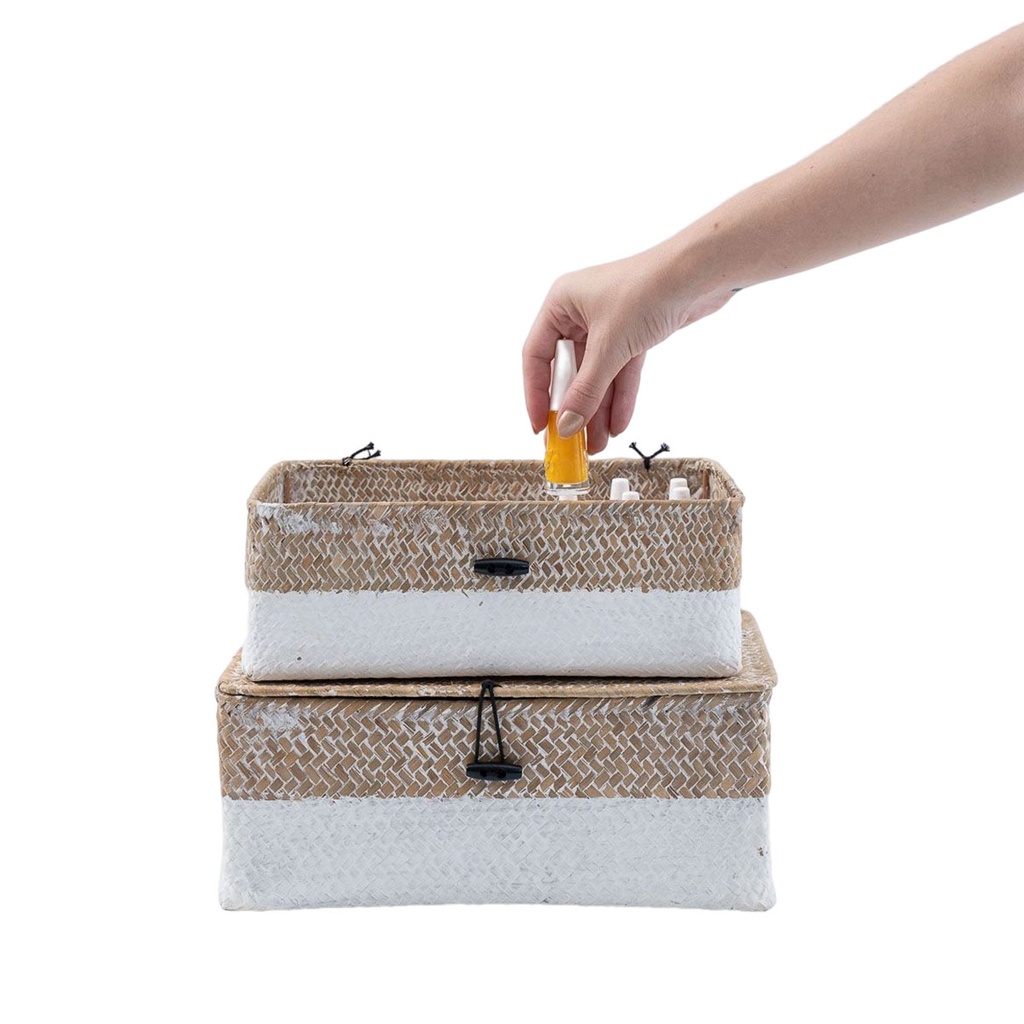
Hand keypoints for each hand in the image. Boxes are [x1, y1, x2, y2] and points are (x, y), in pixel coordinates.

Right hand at [522, 245, 736, 452]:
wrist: (700, 272)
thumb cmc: (648, 289)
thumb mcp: (609, 348)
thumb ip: (585, 391)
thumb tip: (566, 426)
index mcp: (561, 303)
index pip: (536, 356)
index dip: (536, 394)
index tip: (541, 426)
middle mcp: (580, 311)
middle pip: (569, 370)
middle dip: (573, 408)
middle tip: (570, 442)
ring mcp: (609, 323)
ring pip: (597, 374)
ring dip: (598, 409)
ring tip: (598, 443)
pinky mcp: (634, 332)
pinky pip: (621, 370)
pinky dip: (621, 396)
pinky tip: (619, 423)